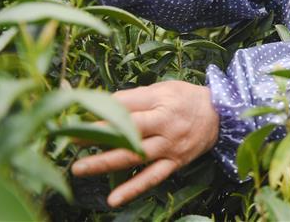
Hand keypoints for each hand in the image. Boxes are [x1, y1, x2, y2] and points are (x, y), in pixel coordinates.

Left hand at [71, 81, 219, 207]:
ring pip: (135, 155)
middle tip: (69, 139)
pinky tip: (113, 200)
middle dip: (97, 134)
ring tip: (79, 168)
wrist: (220, 115)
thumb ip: (134, 97)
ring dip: (106, 163)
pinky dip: (133, 189)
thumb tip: (99, 104)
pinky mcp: (175, 162)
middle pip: (128, 129)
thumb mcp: (163, 88)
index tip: (74, 111)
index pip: (126, 104)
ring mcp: (170, 146)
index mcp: (161, 101)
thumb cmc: (186, 98)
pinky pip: (152, 177)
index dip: (100, 108)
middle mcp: (166, 124)